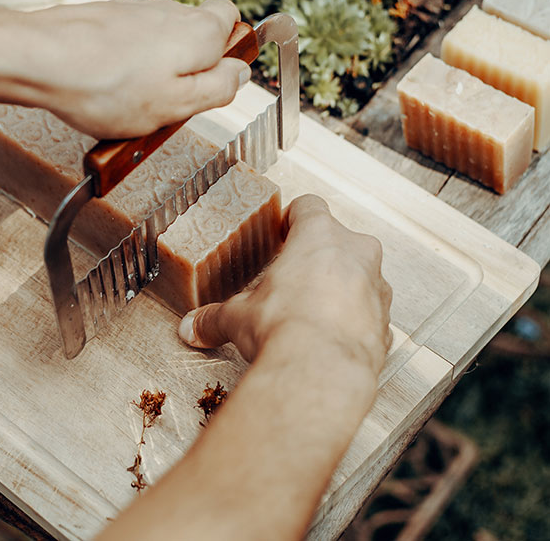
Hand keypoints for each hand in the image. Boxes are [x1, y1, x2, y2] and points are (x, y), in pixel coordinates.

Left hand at [0, 0, 249, 138]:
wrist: (39, 59)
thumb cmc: (106, 87)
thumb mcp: (178, 105)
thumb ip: (218, 88)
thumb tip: (240, 73)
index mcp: (200, 30)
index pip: (233, 20)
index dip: (227, 52)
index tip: (211, 82)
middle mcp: (171, 11)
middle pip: (195, 32)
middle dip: (189, 65)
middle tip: (169, 100)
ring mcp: (135, 11)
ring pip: (160, 39)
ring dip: (154, 68)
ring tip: (128, 102)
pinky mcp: (105, 18)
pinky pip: (127, 44)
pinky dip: (123, 65)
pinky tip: (104, 91)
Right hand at [178, 194, 391, 376]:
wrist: (322, 372)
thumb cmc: (285, 329)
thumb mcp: (237, 317)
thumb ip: (214, 317)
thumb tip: (193, 327)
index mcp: (318, 235)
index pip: (309, 206)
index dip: (294, 218)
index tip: (284, 231)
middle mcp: (355, 253)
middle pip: (339, 239)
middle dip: (318, 255)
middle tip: (295, 276)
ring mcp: (376, 287)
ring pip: (361, 275)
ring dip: (341, 287)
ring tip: (313, 311)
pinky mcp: (386, 323)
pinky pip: (370, 313)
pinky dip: (354, 321)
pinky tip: (331, 338)